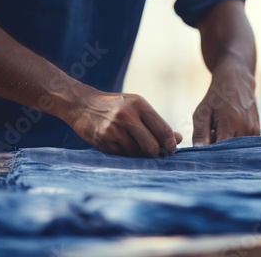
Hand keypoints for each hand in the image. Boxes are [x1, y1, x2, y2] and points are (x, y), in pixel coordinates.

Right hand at [66, 90, 181, 156]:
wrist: (82, 105)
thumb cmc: (116, 106)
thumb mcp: (137, 107)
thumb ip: (157, 123)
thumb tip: (178, 139)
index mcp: (139, 105)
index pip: (163, 131)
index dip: (170, 144)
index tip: (171, 149)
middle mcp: (126, 116)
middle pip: (152, 146)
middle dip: (158, 154)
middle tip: (159, 154)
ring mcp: (114, 130)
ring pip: (138, 154)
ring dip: (142, 156)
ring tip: (139, 148)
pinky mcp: (104, 141)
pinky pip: (124, 156)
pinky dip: (128, 155)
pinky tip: (125, 147)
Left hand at [192, 66, 259, 145]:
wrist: (237, 81)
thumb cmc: (216, 98)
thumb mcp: (202, 113)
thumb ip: (200, 134)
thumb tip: (198, 151)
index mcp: (231, 123)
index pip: (221, 150)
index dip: (211, 154)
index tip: (204, 152)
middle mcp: (246, 129)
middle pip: (229, 151)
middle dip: (218, 149)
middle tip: (211, 134)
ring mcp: (254, 131)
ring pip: (236, 149)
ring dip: (226, 144)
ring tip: (220, 129)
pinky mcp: (258, 132)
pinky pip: (243, 145)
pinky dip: (234, 141)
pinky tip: (229, 129)